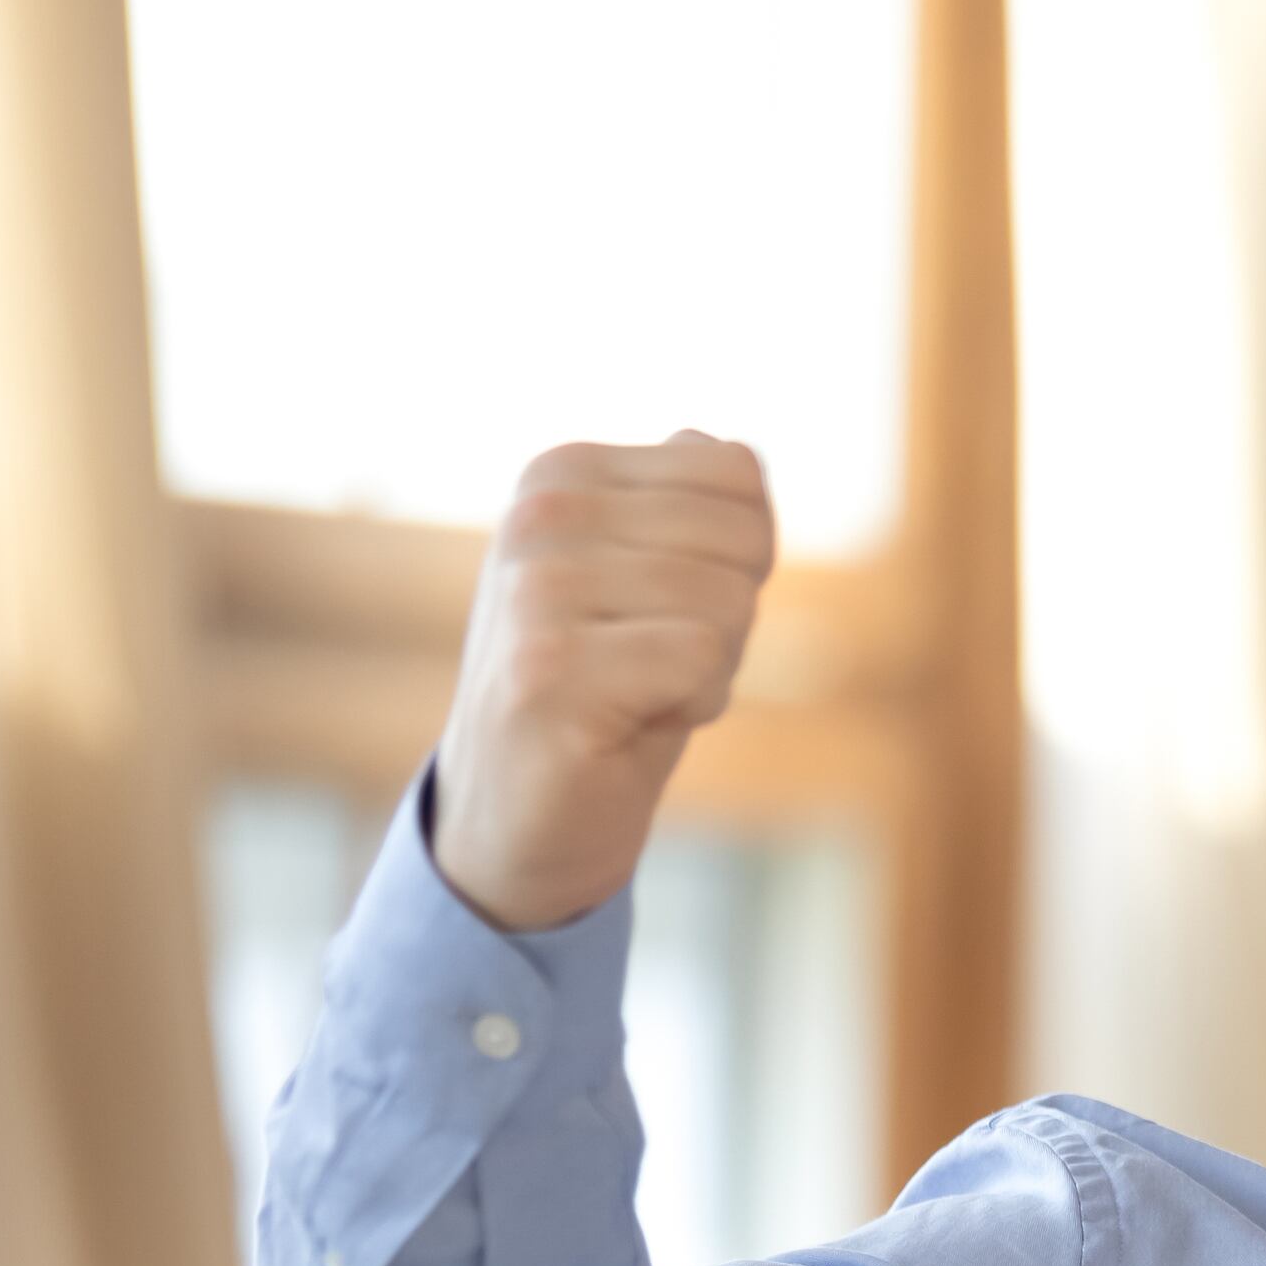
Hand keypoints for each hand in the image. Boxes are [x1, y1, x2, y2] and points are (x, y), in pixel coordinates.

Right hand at [427, 434, 777, 929]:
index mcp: (560, 472)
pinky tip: (624, 727)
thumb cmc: (609, 692)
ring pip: (728, 603)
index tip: (664, 608)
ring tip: (633, 694)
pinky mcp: (548, 670)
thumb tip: (729, 449)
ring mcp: (534, 590)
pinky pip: (703, 662)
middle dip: (728, 619)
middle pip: (743, 540)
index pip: (739, 477)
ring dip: (709, 670)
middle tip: (650, 663)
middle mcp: (537, 515)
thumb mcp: (654, 580)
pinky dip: (692, 708)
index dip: (737, 561)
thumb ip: (693, 506)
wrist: (522, 816)